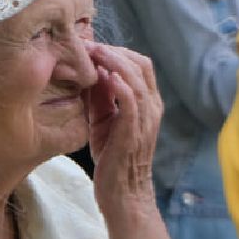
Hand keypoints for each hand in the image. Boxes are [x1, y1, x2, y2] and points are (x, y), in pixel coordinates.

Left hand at [84, 43, 161, 213]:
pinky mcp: (133, 133)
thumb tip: (87, 70)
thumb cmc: (113, 157)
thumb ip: (99, 96)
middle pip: (141, 64)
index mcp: (147, 102)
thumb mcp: (103, 120)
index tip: (90, 46)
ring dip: (114, 62)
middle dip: (114, 50)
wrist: (122, 194)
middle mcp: (152, 108)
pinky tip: (105, 76)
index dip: (116, 50)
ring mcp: (145, 120)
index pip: (139, 63)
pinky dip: (121, 85)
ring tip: (93, 53)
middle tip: (88, 45)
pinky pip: (132, 102)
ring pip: (137, 79)